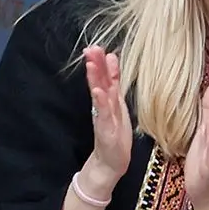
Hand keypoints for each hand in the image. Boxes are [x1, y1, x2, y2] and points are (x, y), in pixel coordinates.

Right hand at [82, 46, 131, 194]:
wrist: (110, 162)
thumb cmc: (115, 134)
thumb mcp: (118, 106)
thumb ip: (114, 85)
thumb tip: (113, 61)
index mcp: (109, 100)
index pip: (105, 77)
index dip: (102, 62)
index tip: (97, 47)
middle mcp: (104, 106)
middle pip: (98, 82)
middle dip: (95, 64)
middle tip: (90, 48)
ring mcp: (104, 117)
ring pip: (99, 94)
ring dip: (95, 78)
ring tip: (91, 63)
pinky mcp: (105, 129)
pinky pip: (103, 113)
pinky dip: (100, 101)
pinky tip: (98, 91)